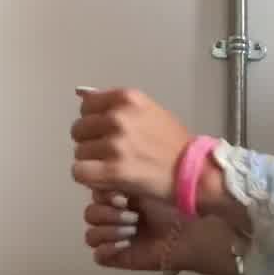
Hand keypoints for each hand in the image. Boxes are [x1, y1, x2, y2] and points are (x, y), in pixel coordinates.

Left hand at [71, 87, 192, 203]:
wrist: (195, 172)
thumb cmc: (174, 144)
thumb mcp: (148, 111)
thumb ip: (116, 105)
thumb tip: (80, 94)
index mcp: (128, 98)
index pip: (86, 106)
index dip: (93, 122)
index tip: (106, 134)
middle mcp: (119, 117)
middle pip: (78, 129)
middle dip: (90, 143)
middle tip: (109, 154)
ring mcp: (115, 144)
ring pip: (79, 153)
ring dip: (92, 163)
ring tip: (113, 168)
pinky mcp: (113, 170)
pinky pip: (79, 172)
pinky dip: (89, 179)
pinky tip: (106, 180)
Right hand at [82, 191, 186, 274]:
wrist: (189, 233)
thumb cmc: (172, 208)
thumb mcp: (145, 186)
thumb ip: (121, 181)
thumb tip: (103, 182)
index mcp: (120, 196)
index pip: (95, 194)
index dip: (102, 194)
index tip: (121, 196)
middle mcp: (116, 216)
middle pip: (90, 214)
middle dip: (108, 213)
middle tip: (133, 216)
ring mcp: (115, 238)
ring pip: (91, 235)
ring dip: (109, 231)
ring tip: (132, 231)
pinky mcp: (118, 257)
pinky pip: (98, 255)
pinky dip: (107, 248)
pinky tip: (125, 244)